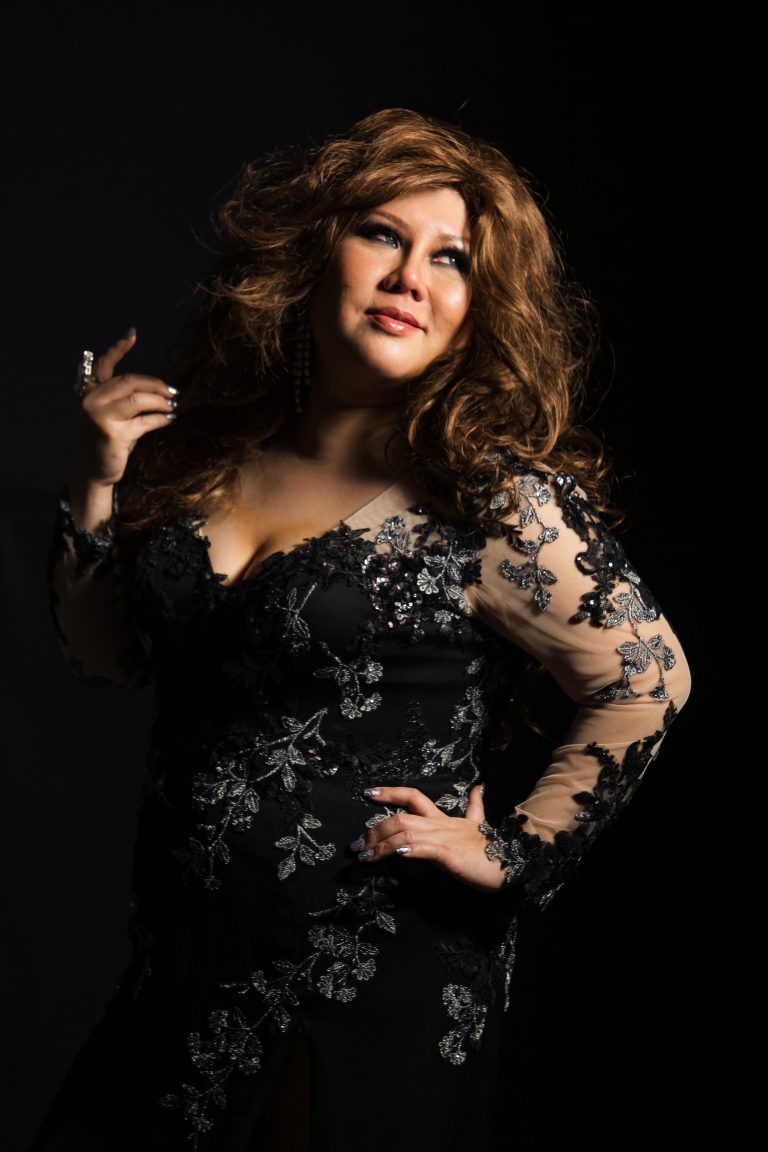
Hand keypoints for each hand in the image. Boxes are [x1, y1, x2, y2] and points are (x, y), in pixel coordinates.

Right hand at [72, 329, 176, 489]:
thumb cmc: (105, 441)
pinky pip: (144, 421)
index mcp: (88, 391)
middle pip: (129, 381)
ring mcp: (100, 416)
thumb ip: (123, 398)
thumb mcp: (108, 414)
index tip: (133, 333)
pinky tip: (169, 419)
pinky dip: (161, 419)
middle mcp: (91, 400)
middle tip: (173, 391)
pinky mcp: (113, 434)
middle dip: (155, 384)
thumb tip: (161, 388)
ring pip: (138, 399)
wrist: (91, 471)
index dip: (118, 348)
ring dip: (160, 401)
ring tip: (173, 405)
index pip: (103, 363)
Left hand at [349, 785, 505, 890]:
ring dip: (379, 843)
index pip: (413, 795)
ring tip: (363, 855)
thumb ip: (475, 807)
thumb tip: (479, 787)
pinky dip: (403, 848)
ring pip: (404, 831)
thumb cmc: (493, 849)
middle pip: (400, 815)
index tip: (368, 792)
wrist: (513, 861)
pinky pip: (420, 847)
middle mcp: (439, 824)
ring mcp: (442, 837)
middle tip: (356, 843)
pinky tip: (391, 852)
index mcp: (444, 818)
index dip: (390, 792)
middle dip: (374, 828)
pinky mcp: (446, 853)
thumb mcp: (481, 824)